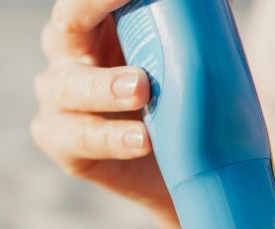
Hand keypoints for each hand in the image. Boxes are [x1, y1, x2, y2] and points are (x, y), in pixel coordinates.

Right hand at [31, 0, 172, 216]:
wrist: (178, 166)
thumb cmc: (178, 101)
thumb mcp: (181, 63)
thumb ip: (182, 33)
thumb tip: (214, 7)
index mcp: (93, 24)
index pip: (86, 0)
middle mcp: (68, 55)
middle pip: (67, 28)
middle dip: (95, 17)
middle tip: (139, 43)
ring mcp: (59, 99)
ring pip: (70, 87)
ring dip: (105, 88)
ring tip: (141, 92)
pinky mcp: (62, 142)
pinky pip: (80, 138)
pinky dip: (112, 139)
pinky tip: (140, 140)